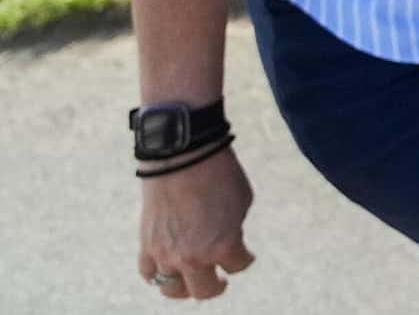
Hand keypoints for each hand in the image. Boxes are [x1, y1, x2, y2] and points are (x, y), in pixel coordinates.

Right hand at [140, 145, 253, 299]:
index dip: (244, 259)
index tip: (245, 254)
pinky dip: (158, 274)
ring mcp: (166, 254)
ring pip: (172, 289)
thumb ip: (234, 228)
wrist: (181, 155)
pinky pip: (149, 273)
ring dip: (184, 286)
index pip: (238, 266)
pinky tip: (168, 268)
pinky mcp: (146, 245)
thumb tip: (226, 241)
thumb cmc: (219, 173)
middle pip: (203, 290)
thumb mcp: (241, 202)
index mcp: (222, 245)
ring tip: (192, 279)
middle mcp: (192, 257)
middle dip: (215, 286)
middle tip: (220, 281)